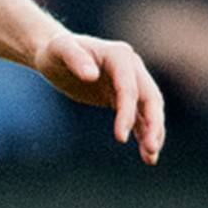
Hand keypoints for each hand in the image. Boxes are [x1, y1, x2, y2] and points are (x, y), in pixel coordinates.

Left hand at [33, 29, 166, 163]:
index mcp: (120, 55)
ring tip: (151, 158)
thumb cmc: (55, 50)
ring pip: (149, 110)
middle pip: (149, 99)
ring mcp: (130, 83)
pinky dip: (144, 133)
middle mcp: (131, 68)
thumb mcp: (59, 50)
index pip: (129, 88)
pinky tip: (147, 154)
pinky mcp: (123, 97)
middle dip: (153, 124)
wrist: (53, 53)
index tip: (119, 138)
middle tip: (150, 150)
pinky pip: (139, 117)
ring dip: (153, 133)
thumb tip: (92, 75)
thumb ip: (75, 59)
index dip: (127, 112)